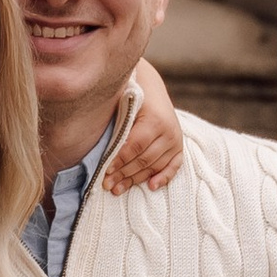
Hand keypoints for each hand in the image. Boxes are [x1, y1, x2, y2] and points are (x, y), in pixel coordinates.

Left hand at [103, 59, 185, 196]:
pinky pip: (174, 166)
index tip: (104, 172)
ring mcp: (176, 140)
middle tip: (107, 185)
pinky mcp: (179, 147)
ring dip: (136, 180)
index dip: (119, 160)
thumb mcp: (124, 106)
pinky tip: (151, 186)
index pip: (135, 146)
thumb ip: (117, 126)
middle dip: (124, 174)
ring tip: (118, 189)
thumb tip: (97, 147)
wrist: (150, 87)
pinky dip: (164, 177)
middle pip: (144, 159)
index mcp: (155, 120)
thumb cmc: (130, 97)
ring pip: (155, 166)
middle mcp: (169, 131)